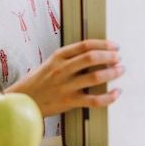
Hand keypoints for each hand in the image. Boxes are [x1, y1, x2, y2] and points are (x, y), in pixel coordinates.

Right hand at [6, 39, 123, 117]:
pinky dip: (109, 97)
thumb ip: (68, 58)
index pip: (85, 45)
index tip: (114, 45)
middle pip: (92, 58)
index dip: (103, 44)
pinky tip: (116, 93)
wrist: (24, 100)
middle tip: (119, 57)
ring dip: (112, 73)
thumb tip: (94, 52)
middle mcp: (62, 69)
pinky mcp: (70, 102)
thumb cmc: (38, 81)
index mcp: (58, 56)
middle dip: (110, 56)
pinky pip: (95, 100)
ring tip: (121, 70)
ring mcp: (66, 86)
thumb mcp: (50, 63)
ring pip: (95, 77)